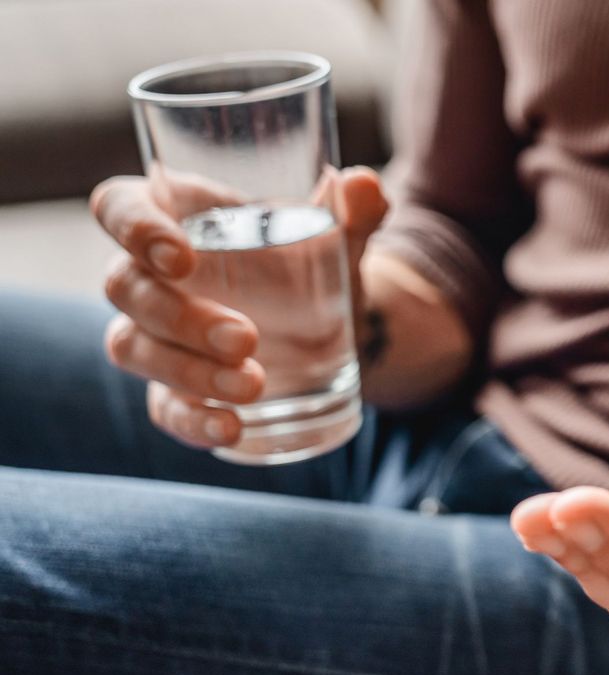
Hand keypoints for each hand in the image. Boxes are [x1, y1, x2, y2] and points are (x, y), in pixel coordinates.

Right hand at [90, 167, 387, 448]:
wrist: (337, 324)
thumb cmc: (314, 260)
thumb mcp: (338, 235)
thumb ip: (354, 210)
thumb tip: (363, 186)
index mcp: (178, 216)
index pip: (118, 206)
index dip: (133, 228)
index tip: (180, 258)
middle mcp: (150, 274)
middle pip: (125, 288)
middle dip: (181, 318)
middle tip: (248, 338)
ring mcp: (155, 334)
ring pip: (133, 349)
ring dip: (188, 371)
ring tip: (255, 385)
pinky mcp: (175, 387)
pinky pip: (163, 407)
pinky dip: (192, 422)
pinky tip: (233, 429)